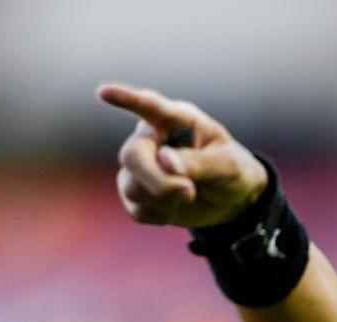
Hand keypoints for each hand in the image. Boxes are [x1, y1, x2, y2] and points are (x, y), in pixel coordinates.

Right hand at [97, 83, 268, 228]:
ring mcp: (141, 167)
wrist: (232, 198)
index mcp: (176, 120)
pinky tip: (176, 207)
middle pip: (132, 156)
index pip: (149, 106)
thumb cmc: (232, 170)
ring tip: (190, 195)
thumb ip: (199, 162)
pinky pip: (137, 209)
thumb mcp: (227, 165)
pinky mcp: (138, 193)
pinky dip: (159, 214)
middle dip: (157, 180)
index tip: (104, 93)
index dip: (126, 99)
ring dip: (162, 199)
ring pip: (130, 186)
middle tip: (188, 192)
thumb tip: (165, 161)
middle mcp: (152, 139)